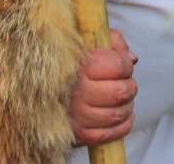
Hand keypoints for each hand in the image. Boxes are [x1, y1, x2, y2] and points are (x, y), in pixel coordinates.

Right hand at [70, 28, 137, 146]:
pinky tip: (122, 116)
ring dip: (128, 107)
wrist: (42, 87)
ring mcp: (76, 116)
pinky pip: (108, 135)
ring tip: (122, 99)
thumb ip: (114, 41)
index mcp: (80, 66)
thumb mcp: (89, 39)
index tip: (122, 66)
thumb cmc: (71, 61)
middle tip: (126, 84)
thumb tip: (132, 59)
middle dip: (130, 87)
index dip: (126, 66)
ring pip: (117, 114)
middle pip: (121, 92)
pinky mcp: (77, 135)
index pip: (119, 66)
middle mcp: (76, 92)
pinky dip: (123, 126)